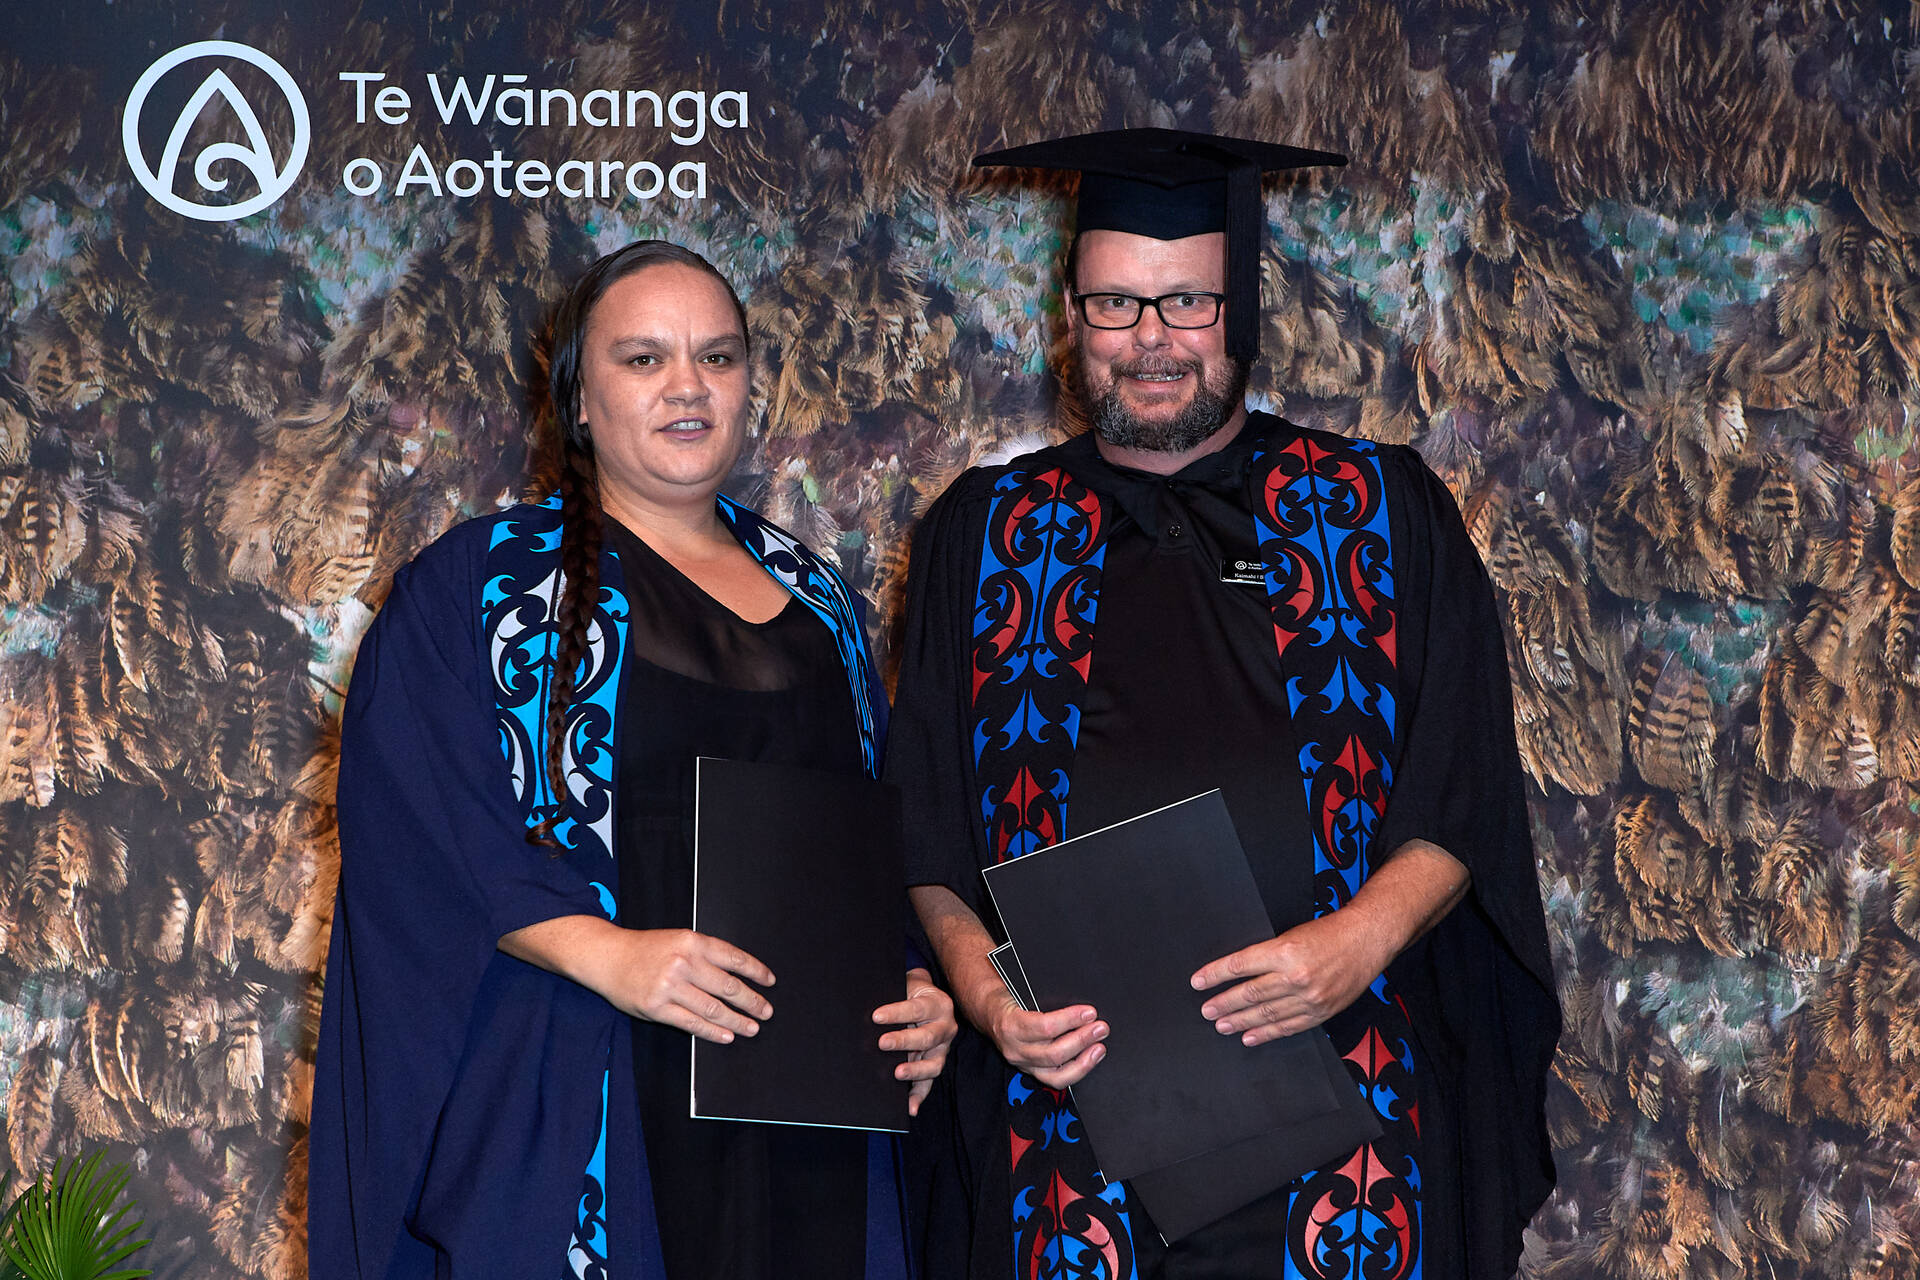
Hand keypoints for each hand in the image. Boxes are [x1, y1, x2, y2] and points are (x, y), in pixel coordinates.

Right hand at [588, 928, 774, 1043]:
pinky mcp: (657, 1008)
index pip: (734, 958)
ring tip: (752, 1027)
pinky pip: (692, 1023)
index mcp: (692, 942)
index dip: (756, 971)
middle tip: (767, 1010)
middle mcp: (683, 963)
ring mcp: (670, 987)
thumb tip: (738, 974)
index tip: (770, 982)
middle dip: (752, 1001)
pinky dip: (713, 1032)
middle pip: (728, 987)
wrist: (608, 957)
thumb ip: (704, 954)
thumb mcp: (678, 939)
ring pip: (713, 1008)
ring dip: (737, 1020)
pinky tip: (727, 1035)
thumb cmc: (646, 949)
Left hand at [872, 967, 958, 1115]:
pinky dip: (919, 1096)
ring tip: (897, 1074)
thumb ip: (893, 995)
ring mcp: (942, 1049)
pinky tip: (909, 1107)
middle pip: (927, 1037)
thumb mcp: (906, 985)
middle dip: (903, 1041)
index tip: (876, 1016)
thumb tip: (868, 1010)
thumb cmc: (911, 991)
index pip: (917, 1009)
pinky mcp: (935, 1064)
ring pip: (933, 1064)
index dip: (897, 1013)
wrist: (927, 996)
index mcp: (938, 1005)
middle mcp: (945, 1027)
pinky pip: (929, 1083)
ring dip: (915, 1070)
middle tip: (882, 1043)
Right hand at [982, 994, 1107, 1088]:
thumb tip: (1077, 1001)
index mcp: (1010, 1025)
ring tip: (1100, 1047)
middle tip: (1101, 1028)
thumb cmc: (1009, 997)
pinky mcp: (1032, 1072)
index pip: (1045, 1027)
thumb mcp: (1020, 988)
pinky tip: (1090, 1059)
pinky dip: (1077, 1071)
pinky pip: (1057, 1080)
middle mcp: (1015, 1049)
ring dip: (1084, 1061)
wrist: (990, 1013)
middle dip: (1082, 1040)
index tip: (1090, 1012)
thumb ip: (1045, 995)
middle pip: (1053, 1053)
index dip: (1070, 1020)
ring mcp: (1024, 1064)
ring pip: (1057, 1075)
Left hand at [1190, 914, 1391, 1045]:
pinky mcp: (1321, 1011)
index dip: (1215, 974)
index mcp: (1285, 951)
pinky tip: (1250, 1037)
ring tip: (1222, 1025)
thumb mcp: (1291, 935)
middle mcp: (1295, 976)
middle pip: (1250, 993)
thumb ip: (1267, 955)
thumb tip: (1238, 972)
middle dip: (1224, 1003)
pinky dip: (1267, 1034)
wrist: (1366, 940)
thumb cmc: (1329, 933)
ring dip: (1240, 1021)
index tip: (1198, 982)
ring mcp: (1309, 997)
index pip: (1240, 965)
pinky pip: (1288, 1026)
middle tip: (1207, 1010)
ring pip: (1266, 1013)